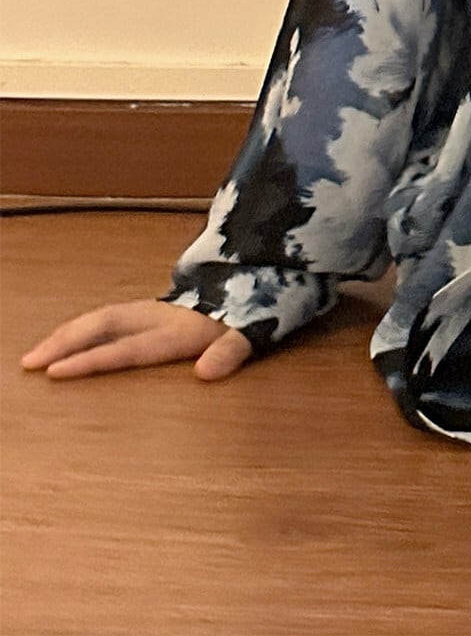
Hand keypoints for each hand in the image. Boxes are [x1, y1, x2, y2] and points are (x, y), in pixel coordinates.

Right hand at [20, 299, 255, 380]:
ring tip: (36, 355)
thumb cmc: (254, 312)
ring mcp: (153, 310)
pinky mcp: (152, 309)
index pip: (127, 348)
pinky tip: (66, 341)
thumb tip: (206, 373)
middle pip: (104, 325)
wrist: (259, 278)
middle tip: (29, 363)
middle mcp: (159, 316)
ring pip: (101, 317)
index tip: (55, 372)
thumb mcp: (252, 332)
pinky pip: (108, 316)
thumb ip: (231, 351)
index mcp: (179, 329)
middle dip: (65, 343)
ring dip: (67, 334)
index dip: (92, 360)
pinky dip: (81, 328)